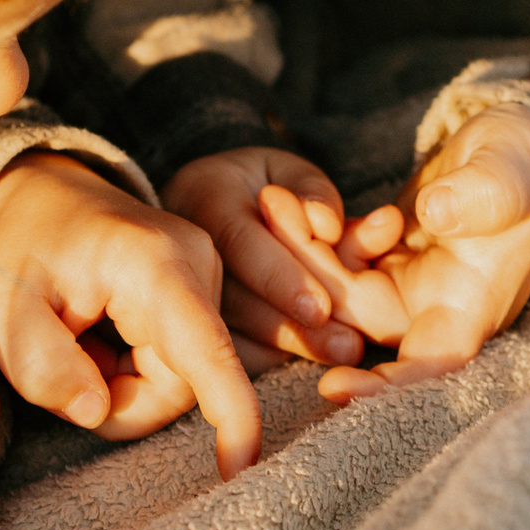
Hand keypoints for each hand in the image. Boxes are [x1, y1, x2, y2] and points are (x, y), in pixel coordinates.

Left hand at [0, 153, 260, 478]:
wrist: (40, 193)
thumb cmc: (19, 245)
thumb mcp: (3, 305)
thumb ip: (41, 364)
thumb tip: (96, 414)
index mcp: (151, 263)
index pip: (204, 350)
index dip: (229, 413)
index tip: (243, 465)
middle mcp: (196, 265)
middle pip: (182, 383)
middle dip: (118, 400)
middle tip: (59, 369)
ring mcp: (206, 277)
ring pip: (180, 381)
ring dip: (120, 384)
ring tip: (76, 339)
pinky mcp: (204, 293)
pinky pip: (180, 366)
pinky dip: (131, 370)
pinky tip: (99, 336)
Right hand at [162, 147, 366, 369]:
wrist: (207, 204)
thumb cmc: (263, 186)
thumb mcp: (290, 171)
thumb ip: (314, 192)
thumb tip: (328, 226)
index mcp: (206, 197)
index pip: (242, 243)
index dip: (281, 278)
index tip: (320, 308)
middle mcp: (183, 247)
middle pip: (238, 298)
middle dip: (295, 328)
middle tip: (347, 346)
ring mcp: (181, 290)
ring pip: (233, 333)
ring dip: (289, 348)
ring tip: (340, 354)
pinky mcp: (188, 325)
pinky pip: (230, 350)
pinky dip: (272, 358)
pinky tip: (309, 357)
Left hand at [262, 106, 529, 403]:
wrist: (510, 144)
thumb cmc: (524, 164)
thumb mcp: (511, 173)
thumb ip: (482, 195)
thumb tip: (439, 213)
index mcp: (472, 304)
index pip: (430, 365)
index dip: (384, 386)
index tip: (331, 386)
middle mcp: (431, 306)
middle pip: (359, 323)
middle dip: (310, 290)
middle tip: (272, 237)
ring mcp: (401, 283)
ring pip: (335, 289)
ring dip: (301, 254)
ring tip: (274, 201)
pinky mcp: (379, 258)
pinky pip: (331, 260)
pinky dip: (309, 235)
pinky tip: (285, 199)